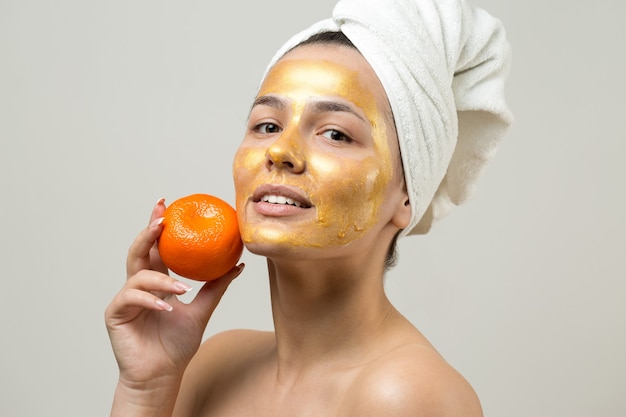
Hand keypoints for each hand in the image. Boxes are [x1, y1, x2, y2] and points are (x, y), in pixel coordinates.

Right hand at [105, 198, 243, 387]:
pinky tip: (167, 306)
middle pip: (139, 251)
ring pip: (137, 275)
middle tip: (161, 219)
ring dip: (160, 279)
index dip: (157, 225)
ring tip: (181, 288)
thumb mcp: (202, 310)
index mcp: (156, 281)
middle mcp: (139, 285)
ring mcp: (126, 299)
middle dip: (148, 233)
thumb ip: (216, 287)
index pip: (156, 248)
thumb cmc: (177, 345)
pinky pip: (131, 299)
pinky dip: (151, 299)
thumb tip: (238, 264)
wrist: (162, 375)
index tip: (165, 204)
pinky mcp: (116, 313)